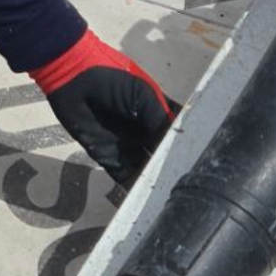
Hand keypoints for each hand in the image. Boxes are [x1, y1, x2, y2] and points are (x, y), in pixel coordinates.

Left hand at [32, 31, 176, 190]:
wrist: (72, 78)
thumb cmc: (111, 79)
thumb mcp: (142, 94)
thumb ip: (159, 119)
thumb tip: (175, 145)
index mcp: (156, 112)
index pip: (177, 133)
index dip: (187, 145)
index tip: (203, 161)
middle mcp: (143, 131)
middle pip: (162, 154)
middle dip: (173, 167)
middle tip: (189, 183)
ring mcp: (126, 144)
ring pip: (146, 167)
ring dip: (156, 179)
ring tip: (173, 195)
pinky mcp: (106, 156)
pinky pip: (123, 175)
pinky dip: (134, 187)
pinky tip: (148, 198)